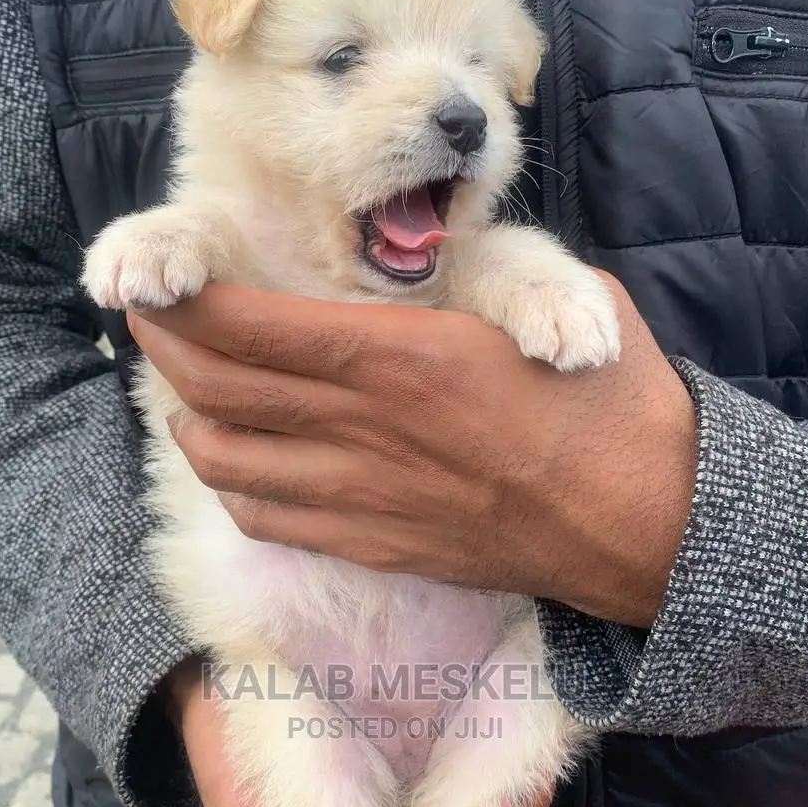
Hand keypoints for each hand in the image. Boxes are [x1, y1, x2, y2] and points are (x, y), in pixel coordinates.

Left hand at [130, 274, 695, 627]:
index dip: (189, 301)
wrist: (651, 525)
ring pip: (229, 463)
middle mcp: (366, 429)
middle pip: (220, 389)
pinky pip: (271, 520)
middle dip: (167, 349)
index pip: (253, 326)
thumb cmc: (615, 405)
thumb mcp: (556, 298)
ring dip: (192, 421)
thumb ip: (480, 275)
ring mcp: (366, 498)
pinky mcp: (379, 547)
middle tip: (156, 322)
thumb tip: (439, 259)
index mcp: (404, 355)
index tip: (166, 280)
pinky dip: (236, 487)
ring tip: (191, 392)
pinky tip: (245, 462)